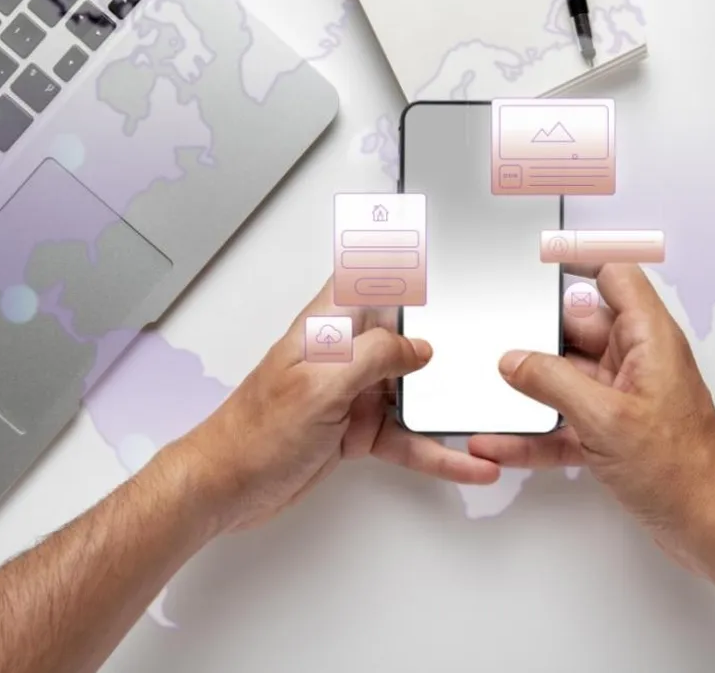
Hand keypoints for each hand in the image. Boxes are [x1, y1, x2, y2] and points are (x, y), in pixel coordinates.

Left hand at [177, 278, 500, 533]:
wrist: (227, 489)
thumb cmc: (253, 434)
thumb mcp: (319, 386)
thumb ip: (373, 357)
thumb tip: (419, 347)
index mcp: (328, 327)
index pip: (365, 273)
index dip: (394, 249)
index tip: (427, 226)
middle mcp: (344, 354)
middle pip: (404, 331)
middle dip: (443, 330)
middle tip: (485, 322)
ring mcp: (353, 392)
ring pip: (414, 389)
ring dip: (447, 404)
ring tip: (487, 413)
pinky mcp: (358, 429)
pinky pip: (408, 436)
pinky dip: (436, 450)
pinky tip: (464, 461)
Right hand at [468, 264, 714, 571]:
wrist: (708, 527)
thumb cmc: (683, 471)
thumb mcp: (605, 419)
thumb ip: (553, 382)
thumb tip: (515, 360)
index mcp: (648, 339)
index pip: (615, 276)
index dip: (580, 260)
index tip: (539, 257)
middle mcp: (637, 361)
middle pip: (577, 327)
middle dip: (537, 334)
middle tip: (497, 336)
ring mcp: (623, 397)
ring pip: (566, 376)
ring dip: (531, 388)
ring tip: (491, 390)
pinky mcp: (613, 431)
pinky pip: (565, 420)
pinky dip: (537, 431)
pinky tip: (504, 441)